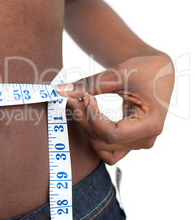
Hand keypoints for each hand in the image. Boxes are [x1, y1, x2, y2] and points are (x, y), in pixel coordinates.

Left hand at [55, 54, 174, 164]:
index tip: (83, 97)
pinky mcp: (131, 141)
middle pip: (104, 141)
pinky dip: (95, 136)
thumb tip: (59, 90)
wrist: (159, 72)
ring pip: (103, 148)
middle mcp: (146, 139)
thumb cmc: (144, 70)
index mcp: (150, 124)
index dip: (91, 116)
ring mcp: (139, 143)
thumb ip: (89, 84)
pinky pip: (108, 150)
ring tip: (80, 105)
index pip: (110, 133)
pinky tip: (90, 116)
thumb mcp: (118, 74)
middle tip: (73, 98)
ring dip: (87, 128)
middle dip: (84, 120)